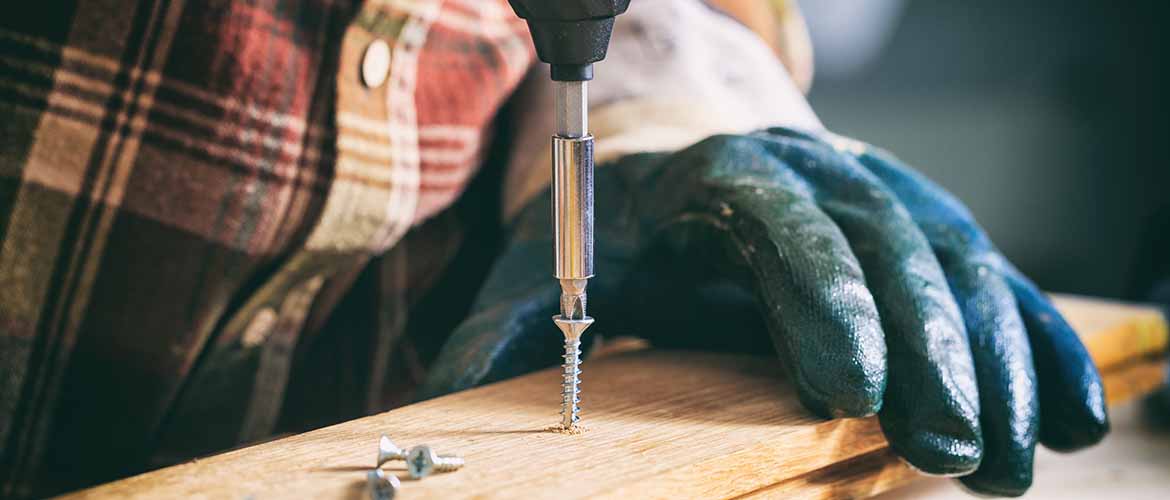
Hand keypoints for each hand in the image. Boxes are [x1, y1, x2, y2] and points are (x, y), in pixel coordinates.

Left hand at [420, 128, 1107, 495]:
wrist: (678, 142)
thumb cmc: (607, 221)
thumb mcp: (541, 264)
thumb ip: (499, 333)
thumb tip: (437, 420)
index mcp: (714, 174)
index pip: (780, 217)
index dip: (824, 294)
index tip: (854, 387)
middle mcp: (812, 166)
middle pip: (887, 239)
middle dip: (928, 346)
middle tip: (953, 452)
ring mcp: (876, 189)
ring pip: (956, 258)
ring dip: (997, 358)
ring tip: (1023, 462)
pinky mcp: (916, 224)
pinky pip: (990, 278)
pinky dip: (1036, 341)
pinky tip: (1073, 417)